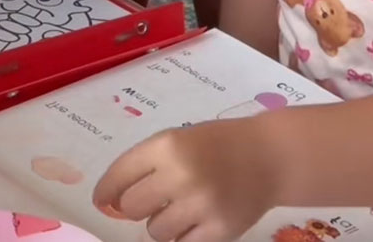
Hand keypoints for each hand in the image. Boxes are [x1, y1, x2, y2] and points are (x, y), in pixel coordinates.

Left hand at [93, 120, 278, 241]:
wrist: (269, 156)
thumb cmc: (216, 146)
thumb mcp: (176, 139)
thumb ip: (143, 165)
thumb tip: (109, 203)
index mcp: (166, 145)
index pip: (118, 175)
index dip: (105, 192)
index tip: (103, 202)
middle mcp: (181, 174)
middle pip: (131, 207)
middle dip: (135, 207)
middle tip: (153, 201)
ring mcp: (201, 204)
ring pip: (154, 231)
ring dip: (161, 223)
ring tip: (181, 208)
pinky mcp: (221, 229)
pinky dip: (183, 236)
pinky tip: (195, 220)